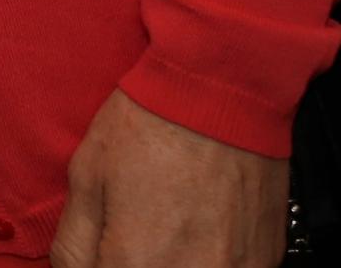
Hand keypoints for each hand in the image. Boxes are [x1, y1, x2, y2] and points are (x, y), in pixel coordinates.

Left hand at [51, 88, 286, 267]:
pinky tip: (198, 230)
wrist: (223, 89)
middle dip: (132, 264)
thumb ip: (74, 246)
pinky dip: (207, 261)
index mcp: (138, 264)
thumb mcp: (87, 177)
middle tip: (131, 234)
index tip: (102, 252)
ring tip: (165, 227)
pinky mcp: (266, 262)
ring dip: (170, 265)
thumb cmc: (152, 124)